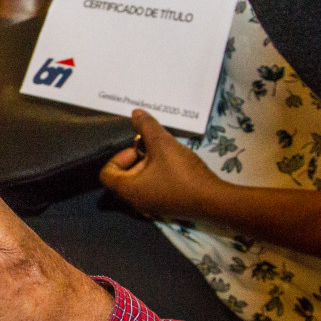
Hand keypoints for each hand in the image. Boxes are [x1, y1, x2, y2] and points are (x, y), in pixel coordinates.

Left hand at [98, 109, 224, 220]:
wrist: (214, 200)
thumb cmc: (183, 174)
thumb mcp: (163, 144)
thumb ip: (146, 126)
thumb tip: (135, 113)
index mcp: (128, 190)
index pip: (106, 173)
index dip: (118, 156)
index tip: (138, 148)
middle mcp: (135, 202)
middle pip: (123, 177)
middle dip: (135, 158)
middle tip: (153, 147)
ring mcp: (150, 207)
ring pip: (139, 182)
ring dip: (147, 165)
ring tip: (165, 154)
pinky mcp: (165, 207)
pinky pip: (152, 189)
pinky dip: (157, 175)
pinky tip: (174, 165)